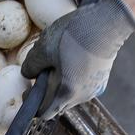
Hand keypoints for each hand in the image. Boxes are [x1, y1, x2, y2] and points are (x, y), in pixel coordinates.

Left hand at [21, 0, 134, 119]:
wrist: (107, 22)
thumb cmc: (74, 36)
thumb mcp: (44, 47)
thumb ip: (31, 65)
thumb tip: (27, 73)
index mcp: (66, 93)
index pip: (44, 112)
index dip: (32, 103)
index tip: (28, 89)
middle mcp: (82, 96)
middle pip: (58, 101)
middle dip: (47, 89)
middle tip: (42, 69)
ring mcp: (95, 88)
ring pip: (71, 91)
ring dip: (61, 80)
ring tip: (58, 58)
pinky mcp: (102, 77)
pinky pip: (82, 82)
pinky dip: (74, 74)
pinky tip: (73, 55)